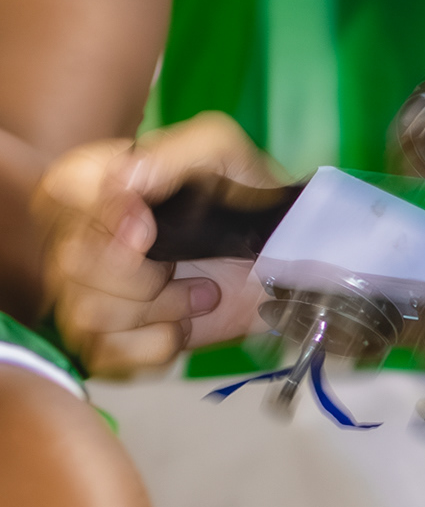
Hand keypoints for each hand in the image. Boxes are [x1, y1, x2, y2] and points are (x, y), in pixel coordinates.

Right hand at [34, 114, 280, 377]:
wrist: (284, 262)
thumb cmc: (247, 198)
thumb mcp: (221, 151)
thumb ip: (173, 153)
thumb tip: (124, 179)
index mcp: (99, 183)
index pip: (59, 192)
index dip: (98, 214)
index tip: (147, 227)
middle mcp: (83, 237)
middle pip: (72, 264)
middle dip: (143, 271)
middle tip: (187, 257)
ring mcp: (91, 293)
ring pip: (87, 314)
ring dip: (159, 307)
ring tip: (200, 290)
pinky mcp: (111, 342)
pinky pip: (107, 355)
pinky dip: (158, 343)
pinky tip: (186, 323)